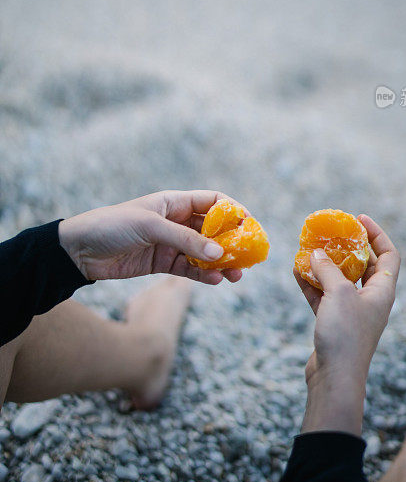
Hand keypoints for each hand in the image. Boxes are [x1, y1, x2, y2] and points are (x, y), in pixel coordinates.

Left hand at [59, 190, 246, 285]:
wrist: (79, 250)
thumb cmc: (113, 226)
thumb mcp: (151, 227)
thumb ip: (186, 240)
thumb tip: (219, 253)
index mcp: (174, 201)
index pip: (213, 201)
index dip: (233, 211)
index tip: (249, 225)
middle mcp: (176, 220)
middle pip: (214, 230)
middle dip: (232, 242)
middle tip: (249, 256)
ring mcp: (171, 243)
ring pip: (205, 252)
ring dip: (222, 262)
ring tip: (236, 274)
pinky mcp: (163, 264)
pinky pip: (191, 269)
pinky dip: (205, 275)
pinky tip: (216, 280)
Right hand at [294, 214, 399, 434]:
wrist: (335, 379)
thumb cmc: (345, 334)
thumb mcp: (339, 294)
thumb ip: (329, 269)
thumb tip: (317, 254)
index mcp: (383, 291)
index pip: (389, 255)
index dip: (377, 234)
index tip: (360, 219)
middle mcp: (371, 300)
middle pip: (363, 266)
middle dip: (347, 248)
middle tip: (331, 233)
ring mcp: (352, 313)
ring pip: (340, 281)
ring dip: (325, 265)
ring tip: (309, 249)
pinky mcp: (334, 324)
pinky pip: (324, 296)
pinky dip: (312, 284)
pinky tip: (296, 271)